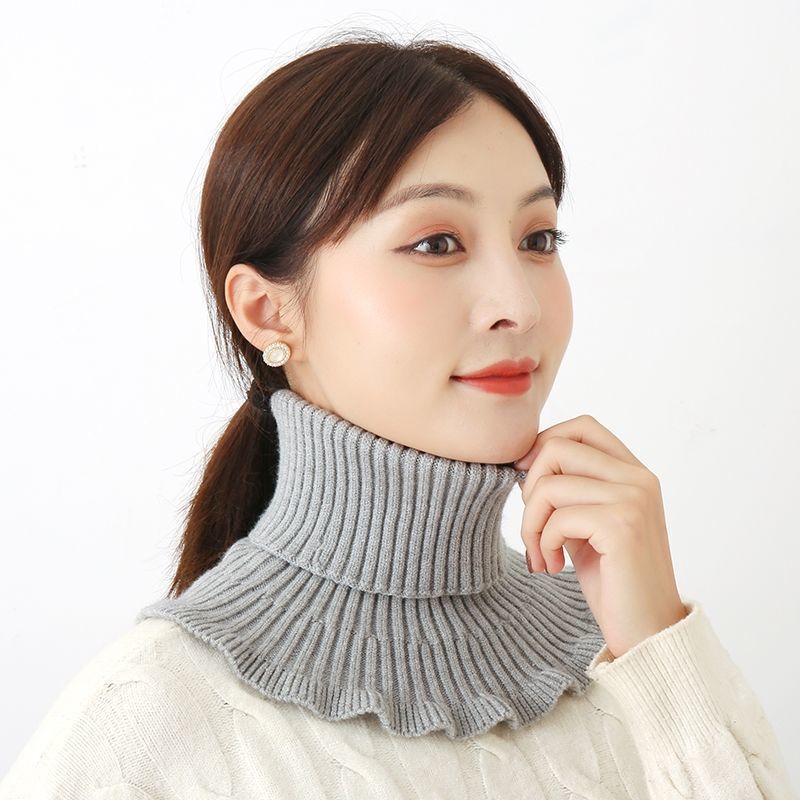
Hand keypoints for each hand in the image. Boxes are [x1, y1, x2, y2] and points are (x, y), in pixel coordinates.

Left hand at [514, 414, 687, 659]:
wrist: (647, 632)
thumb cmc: (612, 579)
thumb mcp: (585, 524)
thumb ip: (567, 489)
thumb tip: (523, 458)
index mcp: (634, 473)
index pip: (582, 427)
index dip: (544, 445)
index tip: (527, 483)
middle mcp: (639, 479)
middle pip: (558, 447)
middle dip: (529, 488)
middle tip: (534, 527)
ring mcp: (634, 500)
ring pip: (549, 484)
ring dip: (531, 524)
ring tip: (541, 553)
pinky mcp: (622, 526)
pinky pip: (557, 518)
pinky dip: (542, 543)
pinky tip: (553, 566)